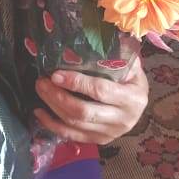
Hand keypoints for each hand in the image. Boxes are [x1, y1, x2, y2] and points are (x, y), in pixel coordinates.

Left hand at [33, 54, 148, 145]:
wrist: (138, 104)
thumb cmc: (131, 79)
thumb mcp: (130, 65)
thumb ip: (115, 55)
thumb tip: (90, 37)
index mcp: (132, 98)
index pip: (100, 91)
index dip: (76, 83)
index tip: (56, 74)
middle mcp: (123, 120)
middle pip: (83, 112)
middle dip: (58, 96)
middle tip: (42, 81)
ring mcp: (110, 133)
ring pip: (75, 124)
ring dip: (52, 107)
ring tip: (40, 90)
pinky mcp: (99, 140)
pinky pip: (71, 136)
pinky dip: (53, 125)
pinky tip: (40, 112)